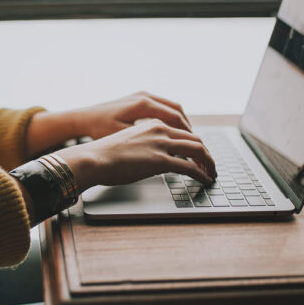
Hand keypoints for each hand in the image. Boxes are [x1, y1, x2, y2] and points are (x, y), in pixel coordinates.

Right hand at [55, 118, 215, 192]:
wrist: (93, 158)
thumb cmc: (103, 154)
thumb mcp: (127, 143)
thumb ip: (143, 145)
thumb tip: (149, 158)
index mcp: (152, 124)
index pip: (182, 131)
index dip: (194, 144)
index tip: (198, 154)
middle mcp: (160, 130)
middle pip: (195, 139)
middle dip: (206, 153)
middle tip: (210, 164)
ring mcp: (161, 144)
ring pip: (198, 150)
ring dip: (208, 163)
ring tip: (211, 173)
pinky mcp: (161, 161)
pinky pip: (190, 167)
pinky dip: (201, 174)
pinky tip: (204, 180)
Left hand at [73, 91, 191, 139]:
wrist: (83, 118)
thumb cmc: (99, 129)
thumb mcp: (123, 137)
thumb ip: (146, 141)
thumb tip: (168, 149)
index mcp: (142, 104)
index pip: (175, 117)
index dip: (187, 133)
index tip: (194, 146)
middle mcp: (144, 96)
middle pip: (177, 110)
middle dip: (188, 128)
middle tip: (195, 144)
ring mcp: (141, 95)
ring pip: (171, 107)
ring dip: (180, 123)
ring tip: (187, 139)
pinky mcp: (138, 99)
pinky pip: (162, 107)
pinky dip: (171, 119)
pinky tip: (171, 132)